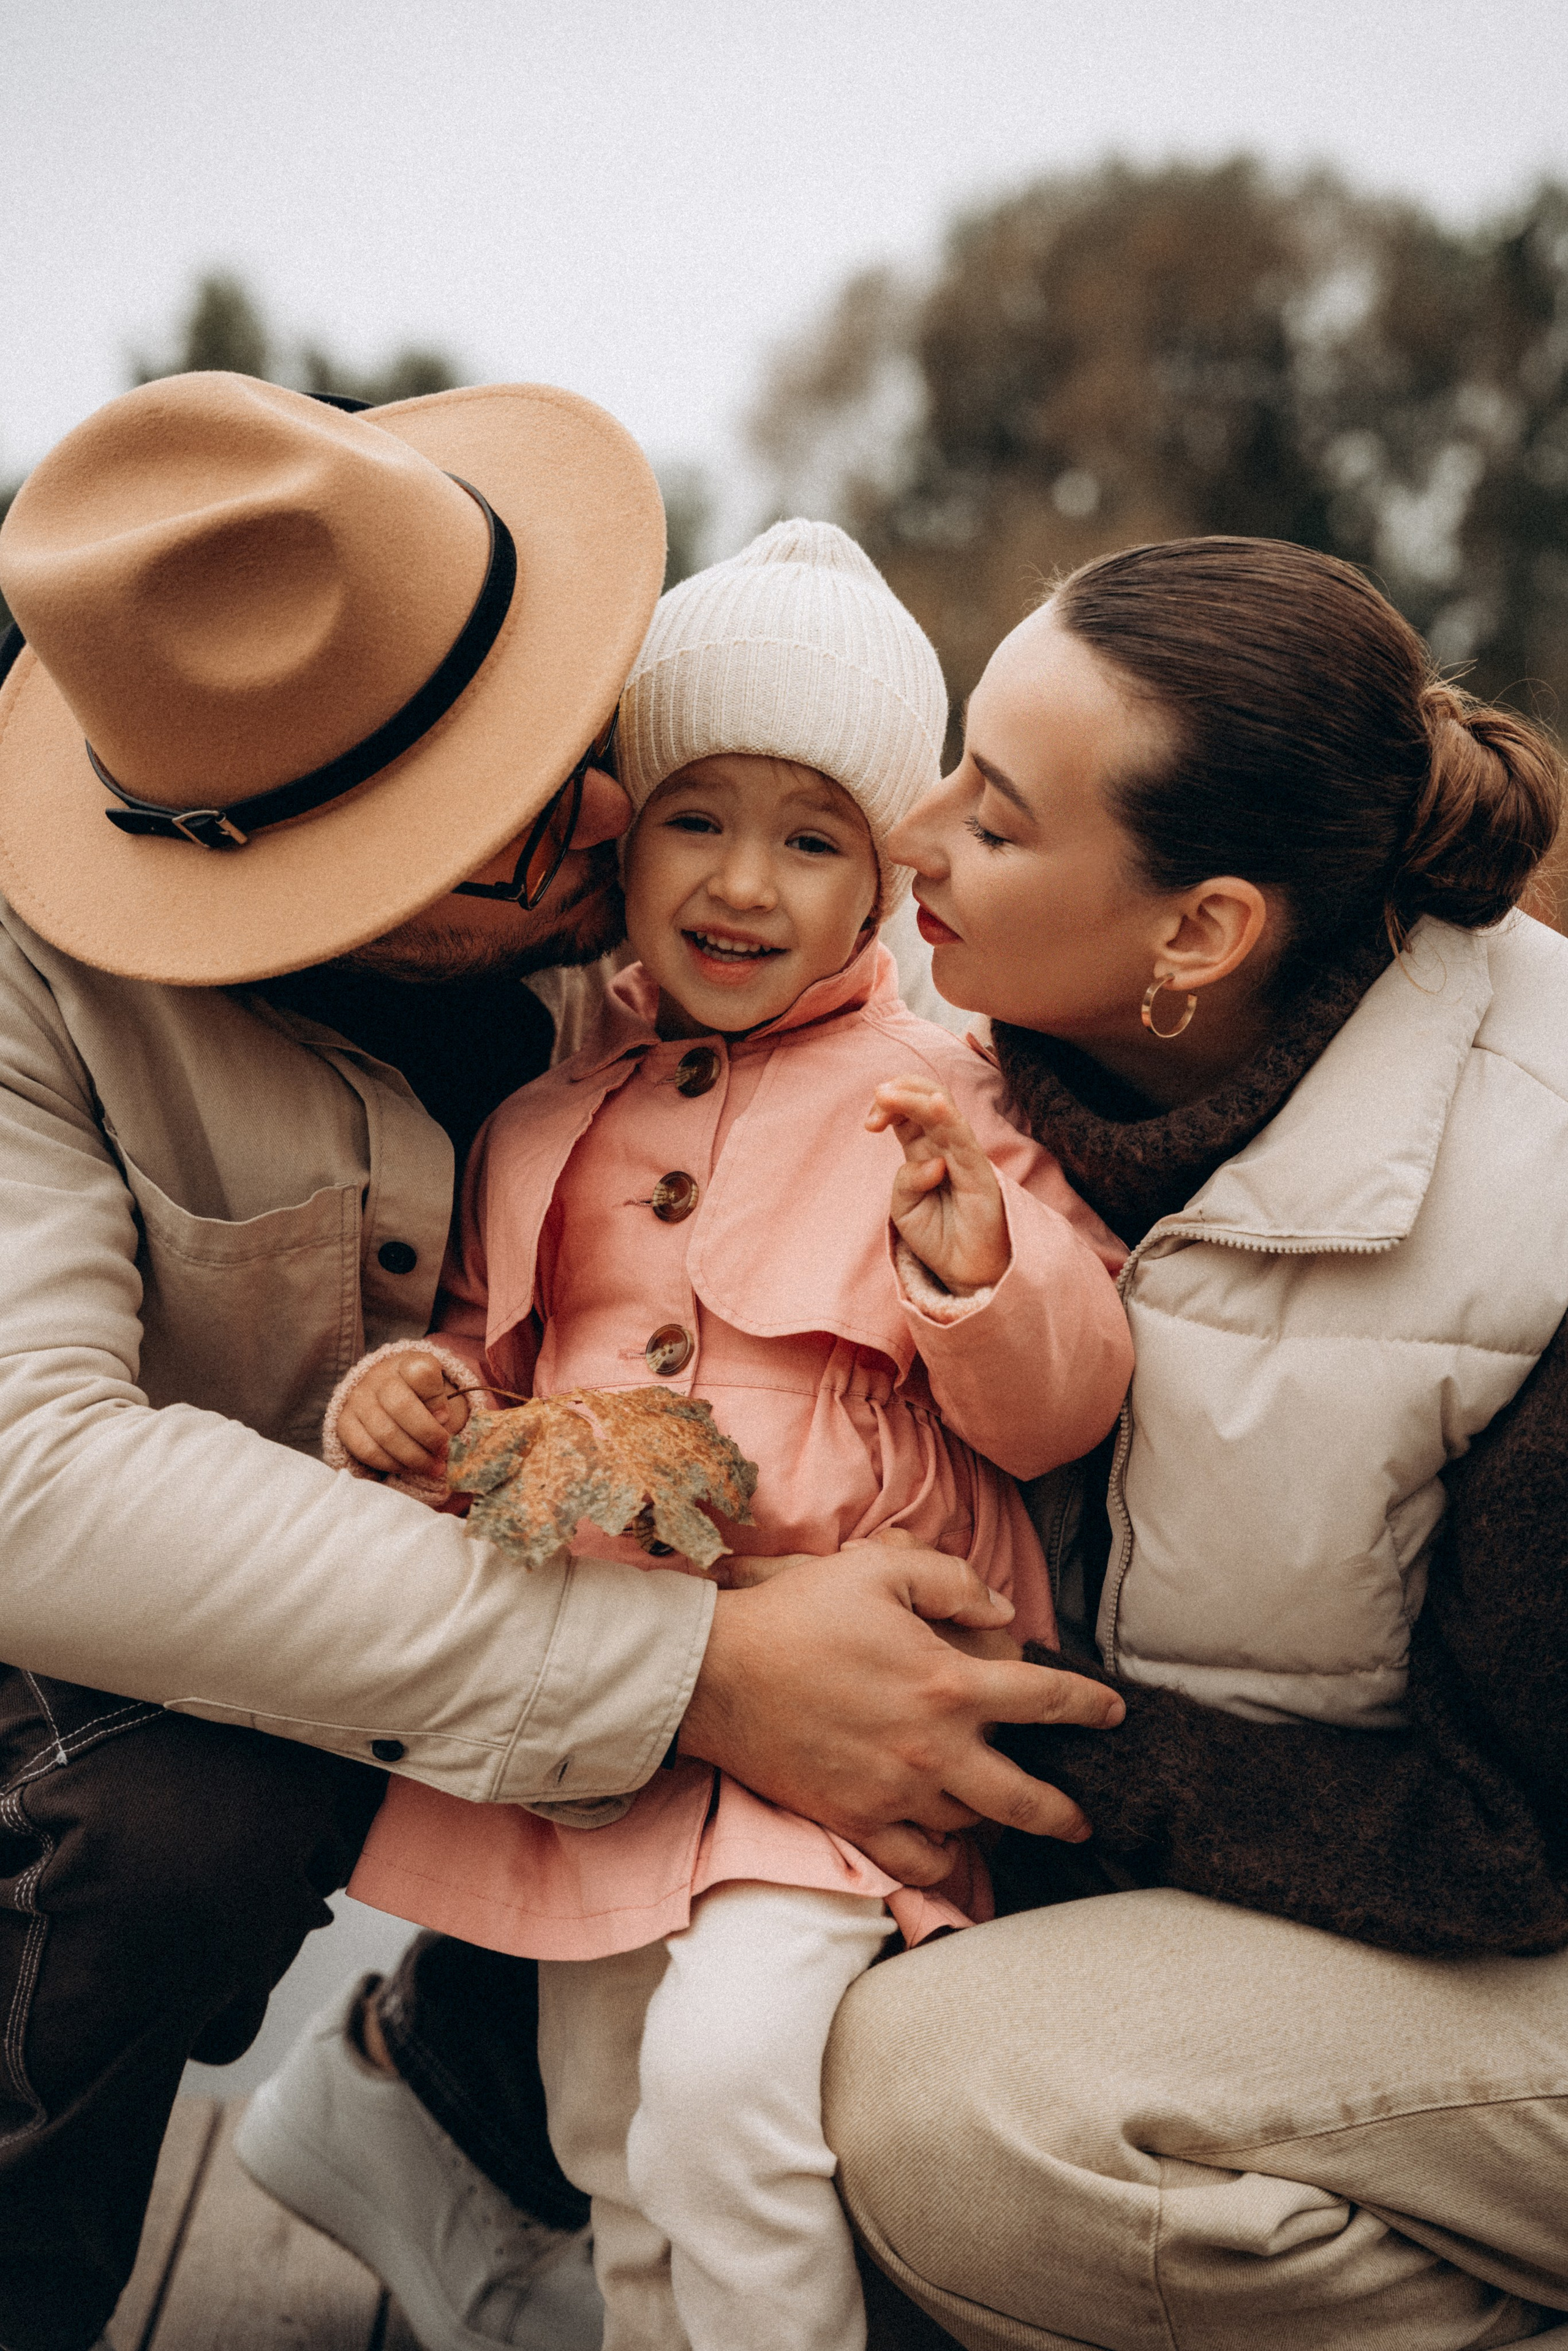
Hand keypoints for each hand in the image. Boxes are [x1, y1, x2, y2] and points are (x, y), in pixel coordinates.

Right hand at [337, 1352, 470, 1478]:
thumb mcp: (435, 1389)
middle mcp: (377, 1377)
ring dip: (414, 1457)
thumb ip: (440, 1403)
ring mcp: (358, 1399)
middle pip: (401, 1406)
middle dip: (428, 1436)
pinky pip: (367, 1450)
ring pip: (385, 1434)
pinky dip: (391, 1464)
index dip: (437, 1399)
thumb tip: (439, 1421)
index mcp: (405, 1363)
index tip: (446, 1418)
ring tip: (432, 1467)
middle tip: (443, 1453)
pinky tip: (407, 1468)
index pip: (422, 1373)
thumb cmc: (418, 1395)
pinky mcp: (344, 1423)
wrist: (383, 1395)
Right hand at [677, 1539, 1123, 1884]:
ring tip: (1004, 1815)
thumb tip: (1001, 1610)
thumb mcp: (878, 1567)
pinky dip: (939, 1862)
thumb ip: (952, 1581)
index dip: (1087, 1705)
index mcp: (947, 1683)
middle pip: (1024, 1797)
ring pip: (970, 1826)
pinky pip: (914, 1863)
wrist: (718, 1674)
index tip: (1110, 1713)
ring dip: (994, 1820)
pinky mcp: (854, 1820)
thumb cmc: (798, 1613)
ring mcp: (894, 1792)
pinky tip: (948, 1848)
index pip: (1042, 1701)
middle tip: (1083, 1814)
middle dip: (1064, 1808)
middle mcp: (932, 1748)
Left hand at [866, 1077, 1008, 1293]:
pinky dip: (950, 1119)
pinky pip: (965, 1140)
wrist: (968, 1274)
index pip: (909, 1113)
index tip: (869, 1124)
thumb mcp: (905, 1209)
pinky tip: (936, 1104)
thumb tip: (930, 1163)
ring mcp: (965, 1157)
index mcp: (926, 1152)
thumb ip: (906, 1181)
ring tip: (885, 1094)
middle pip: (927, 1100)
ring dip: (913, 1098)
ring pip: (943, 1113)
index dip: (888, 1106)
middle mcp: (946, 1148)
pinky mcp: (979, 1174)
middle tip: (877, 1100)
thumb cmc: (938, 1237)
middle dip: (899, 1092)